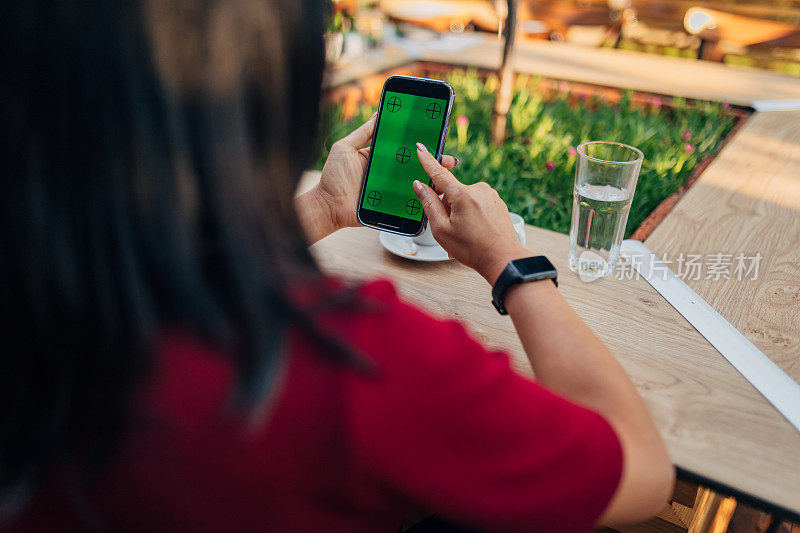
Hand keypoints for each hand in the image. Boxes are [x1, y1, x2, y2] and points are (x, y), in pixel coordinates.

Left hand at [297, 115, 458, 242]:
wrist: (327, 206)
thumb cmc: (332, 177)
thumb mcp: (345, 148)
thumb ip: (362, 132)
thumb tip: (379, 114)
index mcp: (381, 157)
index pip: (405, 148)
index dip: (420, 144)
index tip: (436, 137)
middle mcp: (389, 173)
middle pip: (416, 166)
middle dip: (435, 163)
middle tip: (449, 160)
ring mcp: (392, 190)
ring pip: (417, 183)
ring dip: (433, 181)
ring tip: (446, 177)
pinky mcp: (391, 206)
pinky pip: (410, 202)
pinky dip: (423, 199)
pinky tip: (435, 195)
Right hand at [413, 143, 528, 282]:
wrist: (503, 259)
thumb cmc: (473, 249)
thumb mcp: (441, 229)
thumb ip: (429, 204)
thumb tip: (420, 185)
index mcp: (462, 194)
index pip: (439, 173)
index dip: (427, 161)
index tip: (420, 148)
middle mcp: (478, 189)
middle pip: (451, 191)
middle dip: (446, 206)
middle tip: (450, 228)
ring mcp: (490, 195)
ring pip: (463, 199)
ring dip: (459, 213)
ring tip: (464, 234)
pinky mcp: (497, 202)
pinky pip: (476, 204)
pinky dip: (471, 216)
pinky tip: (474, 232)